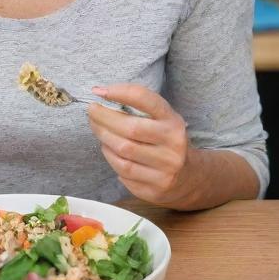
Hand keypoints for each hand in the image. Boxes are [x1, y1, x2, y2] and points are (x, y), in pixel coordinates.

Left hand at [87, 84, 189, 204]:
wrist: (186, 176)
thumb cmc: (164, 140)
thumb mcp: (161, 120)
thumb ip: (138, 108)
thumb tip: (101, 94)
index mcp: (173, 121)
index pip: (146, 100)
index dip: (121, 92)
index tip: (100, 91)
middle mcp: (173, 144)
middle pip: (130, 128)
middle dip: (104, 118)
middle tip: (92, 111)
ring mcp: (166, 168)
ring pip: (123, 152)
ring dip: (104, 139)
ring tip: (98, 130)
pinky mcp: (156, 188)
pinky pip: (124, 172)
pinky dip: (111, 158)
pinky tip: (109, 150)